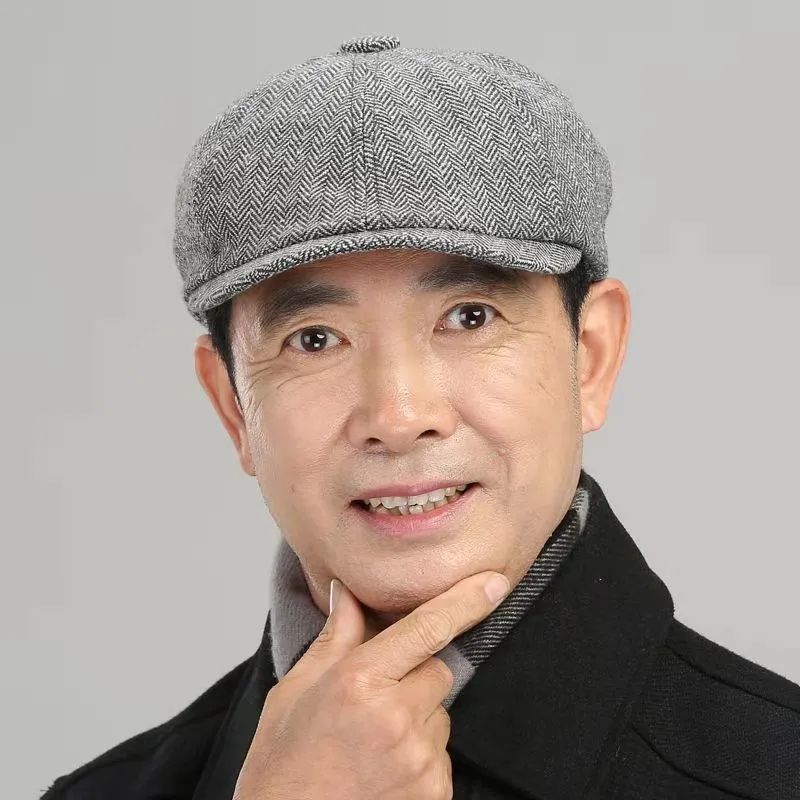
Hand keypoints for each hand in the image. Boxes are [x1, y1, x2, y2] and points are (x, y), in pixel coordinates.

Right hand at [233, 569, 510, 799]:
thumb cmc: (282, 766)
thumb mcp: (294, 692)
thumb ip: (335, 639)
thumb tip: (348, 595)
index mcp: (358, 681)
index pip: (426, 628)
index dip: (464, 602)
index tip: (493, 583)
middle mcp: (394, 717)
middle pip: (438, 670)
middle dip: (416, 673)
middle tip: (377, 697)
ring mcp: (418, 759)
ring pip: (439, 713)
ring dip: (418, 716)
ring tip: (373, 740)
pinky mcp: (433, 792)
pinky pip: (441, 753)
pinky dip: (420, 753)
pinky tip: (382, 766)